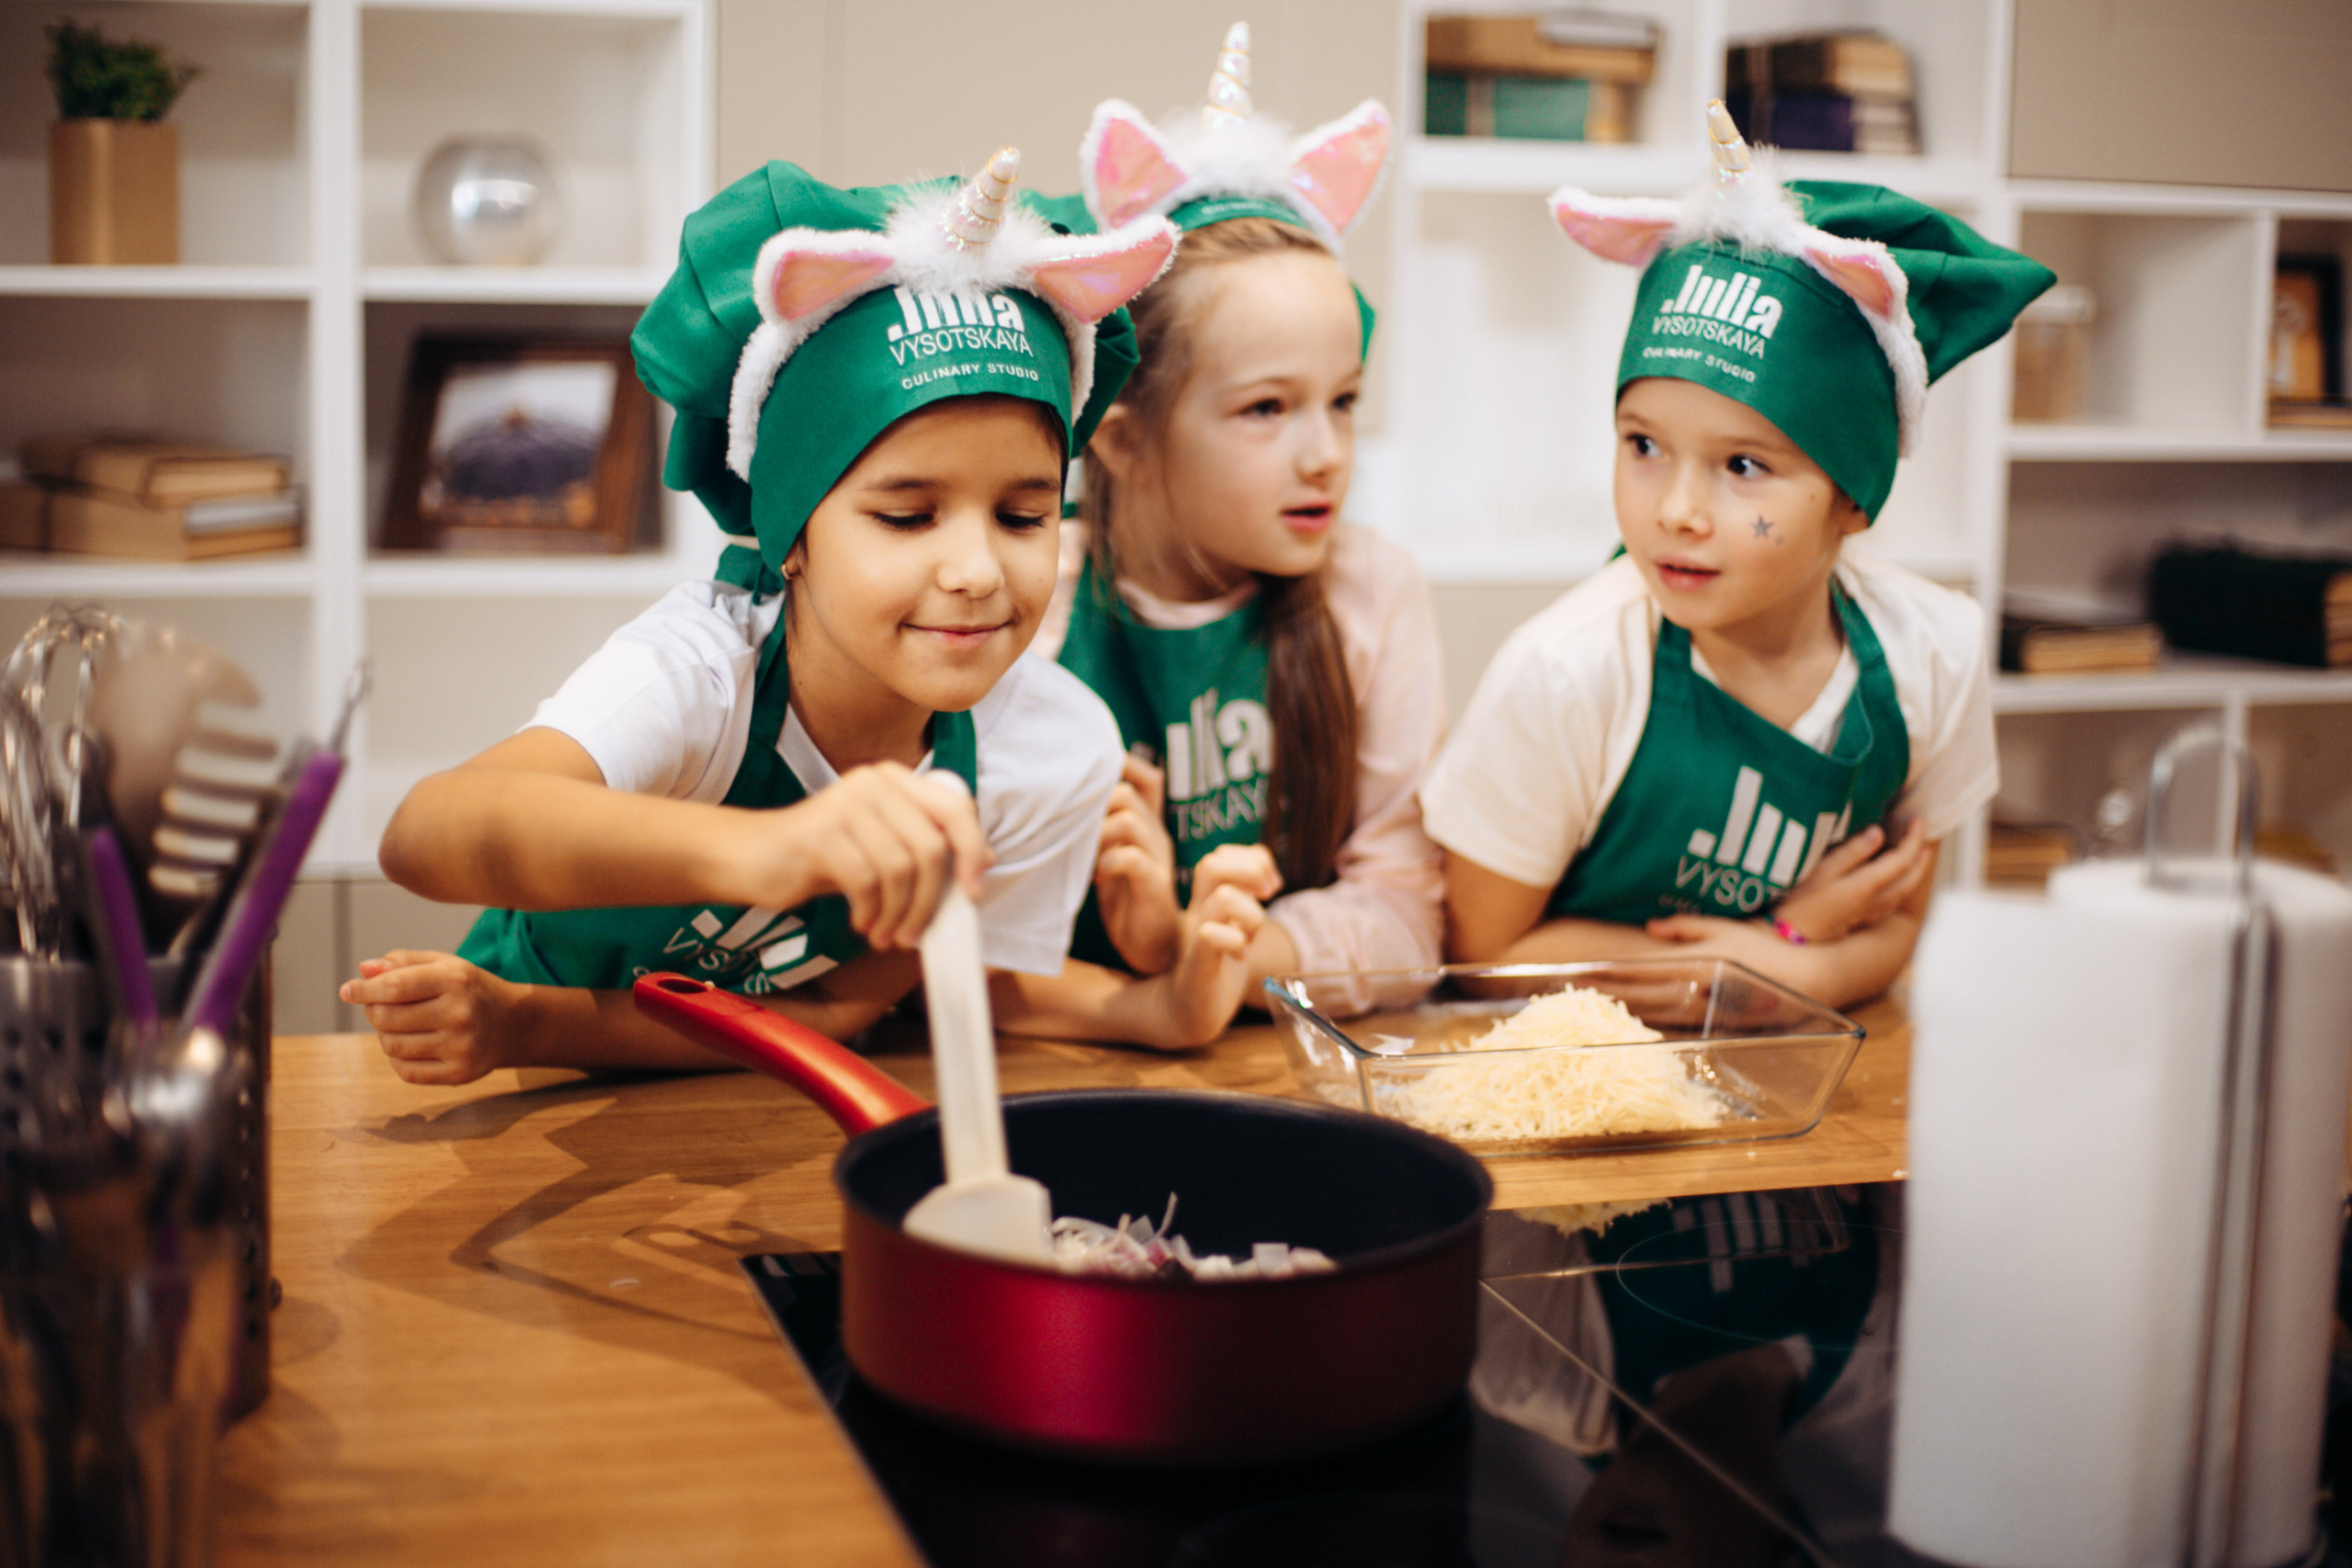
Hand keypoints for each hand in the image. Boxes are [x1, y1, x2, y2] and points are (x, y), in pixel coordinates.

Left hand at [340, 950, 530, 1085]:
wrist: (515, 1024)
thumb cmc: (469, 990)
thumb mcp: (445, 965)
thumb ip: (404, 962)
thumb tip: (364, 971)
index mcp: (456, 980)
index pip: (395, 986)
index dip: (364, 989)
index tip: (348, 990)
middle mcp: (461, 1014)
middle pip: (387, 1018)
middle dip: (374, 1011)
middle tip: (380, 1006)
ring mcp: (461, 1047)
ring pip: (391, 1045)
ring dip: (384, 1034)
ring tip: (398, 1025)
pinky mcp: (459, 1074)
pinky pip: (405, 1071)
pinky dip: (397, 1058)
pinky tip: (409, 1045)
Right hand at [757, 763, 991, 951]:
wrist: (753, 855)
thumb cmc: (824, 855)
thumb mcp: (880, 844)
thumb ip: (923, 845)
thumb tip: (980, 864)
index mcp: (895, 780)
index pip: (957, 807)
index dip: (972, 851)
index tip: (973, 893)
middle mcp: (874, 784)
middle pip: (930, 846)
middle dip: (930, 900)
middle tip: (915, 932)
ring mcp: (845, 805)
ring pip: (900, 869)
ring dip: (898, 913)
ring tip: (885, 933)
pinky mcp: (819, 834)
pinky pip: (866, 882)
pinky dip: (870, 912)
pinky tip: (861, 922)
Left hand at [1094, 756, 1180, 973]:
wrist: (1155, 947)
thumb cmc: (1127, 900)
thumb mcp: (1111, 857)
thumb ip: (1099, 831)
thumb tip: (1058, 807)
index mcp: (1149, 826)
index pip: (1147, 778)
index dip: (1123, 765)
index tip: (1089, 775)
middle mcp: (1157, 835)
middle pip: (1126, 794)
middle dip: (1093, 806)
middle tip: (1074, 829)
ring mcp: (1159, 859)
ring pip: (1128, 821)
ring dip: (1095, 833)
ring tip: (1083, 855)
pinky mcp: (1155, 886)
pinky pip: (1131, 858)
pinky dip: (1107, 861)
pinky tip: (1097, 876)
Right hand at [1153, 851, 1280, 1046]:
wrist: (1186, 1012)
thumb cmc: (1216, 966)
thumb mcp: (1236, 924)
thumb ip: (1246, 898)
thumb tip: (1268, 876)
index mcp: (1205, 900)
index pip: (1221, 855)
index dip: (1253, 859)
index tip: (1271, 886)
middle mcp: (1197, 912)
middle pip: (1211, 864)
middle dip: (1251, 872)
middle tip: (1266, 897)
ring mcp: (1194, 937)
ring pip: (1223, 898)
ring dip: (1251, 914)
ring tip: (1250, 937)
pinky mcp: (1198, 966)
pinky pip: (1211, 937)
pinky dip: (1233, 940)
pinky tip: (1239, 954)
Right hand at [1766, 818, 1930, 942]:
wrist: (1789, 935)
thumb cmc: (1800, 899)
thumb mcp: (1821, 868)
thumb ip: (1852, 851)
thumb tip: (1878, 832)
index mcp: (1867, 885)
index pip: (1903, 859)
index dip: (1913, 838)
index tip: (1916, 820)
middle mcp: (1875, 900)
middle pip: (1911, 878)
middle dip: (1921, 856)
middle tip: (1924, 836)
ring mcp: (1870, 912)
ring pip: (1905, 891)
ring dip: (1916, 871)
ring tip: (1919, 856)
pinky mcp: (1862, 918)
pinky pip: (1893, 902)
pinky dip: (1902, 887)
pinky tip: (1897, 882)